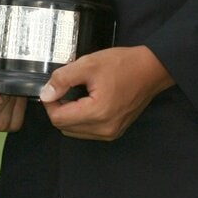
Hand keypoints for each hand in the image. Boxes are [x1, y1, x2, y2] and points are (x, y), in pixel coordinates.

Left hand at [40, 45, 172, 140]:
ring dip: (70, 116)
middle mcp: (104, 129)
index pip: (58, 119)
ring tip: (78, 94)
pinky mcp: (115, 132)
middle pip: (65, 128)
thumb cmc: (122, 64)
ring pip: (75, 131)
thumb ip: (63, 79)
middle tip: (65, 89)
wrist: (151, 69)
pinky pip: (88, 132)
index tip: (54, 88)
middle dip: (59, 109)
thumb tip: (45, 94)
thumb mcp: (88, 64)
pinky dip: (82, 119)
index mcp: (97, 113)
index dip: (50, 103)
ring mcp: (111, 133)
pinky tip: (87, 102)